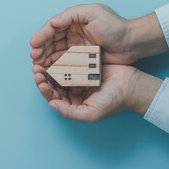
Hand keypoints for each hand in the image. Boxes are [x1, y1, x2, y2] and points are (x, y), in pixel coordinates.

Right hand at [30, 4, 167, 65]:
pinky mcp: (81, 58)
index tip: (33, 44)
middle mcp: (73, 32)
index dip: (42, 35)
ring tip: (38, 65)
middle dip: (41, 49)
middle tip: (34, 58)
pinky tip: (49, 70)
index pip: (53, 28)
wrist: (131, 42)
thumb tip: (53, 23)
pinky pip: (65, 61)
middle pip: (52, 41)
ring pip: (56, 52)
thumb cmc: (115, 26)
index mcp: (74, 20)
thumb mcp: (93, 12)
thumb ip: (71, 15)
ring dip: (46, 58)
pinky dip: (56, 65)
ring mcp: (77, 46)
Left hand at [33, 64, 161, 122]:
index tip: (40, 81)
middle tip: (36, 69)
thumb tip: (51, 105)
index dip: (45, 90)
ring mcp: (78, 78)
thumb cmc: (113, 102)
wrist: (132, 86)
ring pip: (59, 73)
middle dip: (44, 77)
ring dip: (50, 68)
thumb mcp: (90, 113)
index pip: (53, 98)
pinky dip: (61, 60)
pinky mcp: (84, 67)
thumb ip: (70, 112)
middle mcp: (73, 91)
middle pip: (53, 84)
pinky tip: (55, 54)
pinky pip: (69, 63)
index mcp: (73, 104)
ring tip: (42, 62)